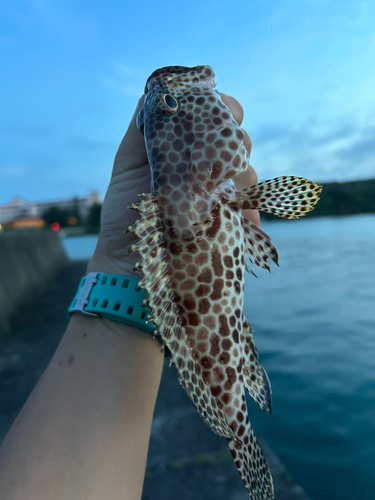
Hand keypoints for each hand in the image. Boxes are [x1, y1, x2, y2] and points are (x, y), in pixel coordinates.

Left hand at [87, 94, 259, 276]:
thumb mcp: (128, 165)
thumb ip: (143, 128)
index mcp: (184, 150)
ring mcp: (221, 197)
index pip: (213, 117)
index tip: (224, 111)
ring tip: (226, 194)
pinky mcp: (231, 224)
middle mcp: (206, 170)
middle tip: (222, 158)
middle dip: (236, 142)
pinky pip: (253, 212)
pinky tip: (242, 219)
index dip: (222, 108)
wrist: (129, 262)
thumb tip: (159, 89)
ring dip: (244, 177)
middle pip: (236, 141)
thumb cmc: (125, 213)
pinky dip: (251, 213)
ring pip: (249, 173)